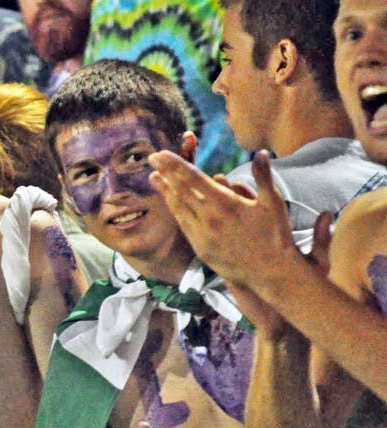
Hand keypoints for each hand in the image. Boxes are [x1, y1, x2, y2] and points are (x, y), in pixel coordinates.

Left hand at [148, 150, 297, 288]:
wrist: (270, 274)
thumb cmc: (275, 236)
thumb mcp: (273, 203)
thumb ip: (263, 176)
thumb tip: (261, 152)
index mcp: (225, 204)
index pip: (193, 179)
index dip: (174, 165)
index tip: (160, 154)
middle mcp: (209, 219)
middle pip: (180, 191)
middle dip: (165, 173)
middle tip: (152, 158)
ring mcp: (202, 236)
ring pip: (178, 208)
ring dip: (165, 191)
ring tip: (154, 177)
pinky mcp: (200, 249)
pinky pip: (184, 225)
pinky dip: (175, 210)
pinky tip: (170, 201)